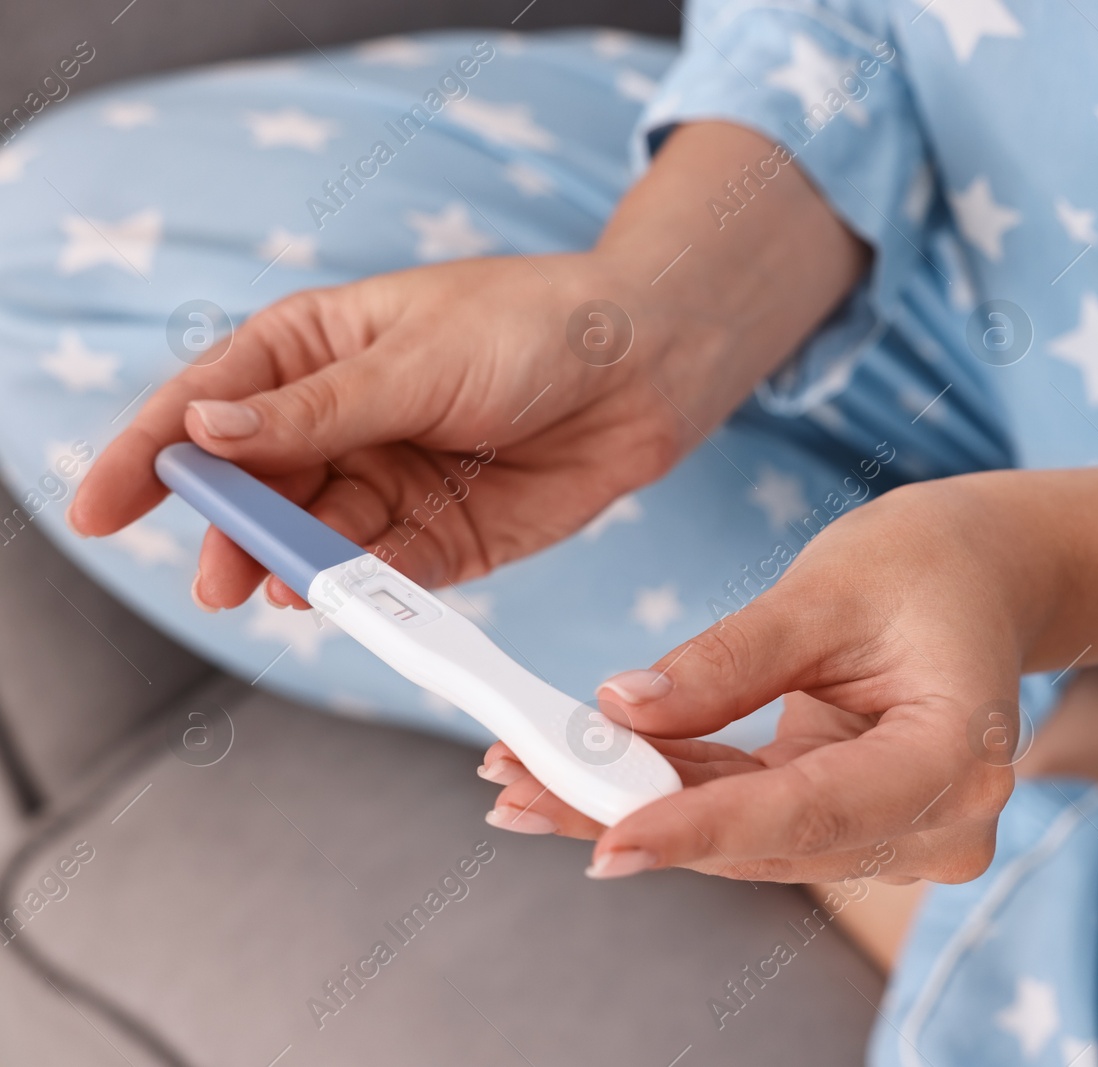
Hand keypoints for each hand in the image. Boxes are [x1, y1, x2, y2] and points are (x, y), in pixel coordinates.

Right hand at [67, 122, 866, 607]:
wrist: (647, 369)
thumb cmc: (534, 328)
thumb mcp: (417, 358)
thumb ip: (317, 412)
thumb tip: (206, 434)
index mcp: (315, 348)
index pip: (208, 403)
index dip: (148, 454)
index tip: (98, 509)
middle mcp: (340, 421)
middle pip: (254, 487)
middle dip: (229, 531)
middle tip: (217, 576)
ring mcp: (387, 480)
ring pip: (312, 538)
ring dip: (291, 568)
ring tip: (278, 591)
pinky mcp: (440, 536)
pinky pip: (381, 572)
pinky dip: (358, 591)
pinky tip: (341, 600)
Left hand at [481, 477, 1027, 882]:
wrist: (985, 575)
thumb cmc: (929, 565)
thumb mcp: (827, 590)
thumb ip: (729, 661)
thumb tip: (623, 709)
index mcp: (956, 759)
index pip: (812, 807)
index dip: (703, 828)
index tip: (606, 839)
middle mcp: (936, 823)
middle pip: (763, 837)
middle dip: (634, 814)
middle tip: (519, 787)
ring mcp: (898, 835)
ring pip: (745, 837)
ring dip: (636, 808)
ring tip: (525, 776)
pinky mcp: (854, 823)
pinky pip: (751, 816)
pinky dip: (671, 795)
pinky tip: (584, 776)